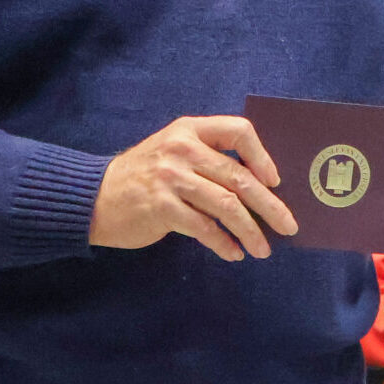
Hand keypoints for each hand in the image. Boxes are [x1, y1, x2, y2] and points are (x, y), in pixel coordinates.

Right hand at [90, 116, 296, 261]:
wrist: (93, 197)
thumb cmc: (144, 175)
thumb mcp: (175, 151)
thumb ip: (209, 159)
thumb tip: (260, 185)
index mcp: (190, 129)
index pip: (239, 130)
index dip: (262, 156)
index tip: (275, 181)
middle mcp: (183, 149)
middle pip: (239, 176)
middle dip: (270, 205)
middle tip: (289, 226)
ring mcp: (171, 178)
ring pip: (226, 205)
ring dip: (250, 231)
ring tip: (264, 249)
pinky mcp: (162, 207)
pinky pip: (204, 228)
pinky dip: (223, 243)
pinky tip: (234, 253)